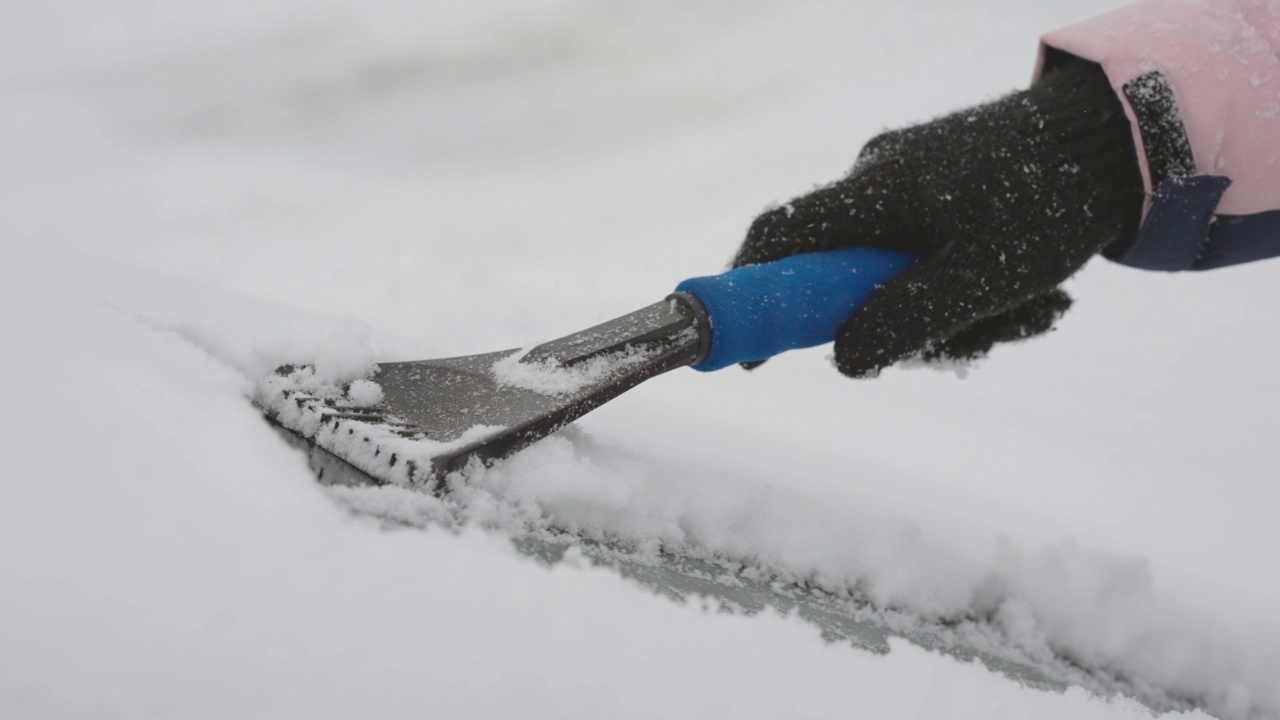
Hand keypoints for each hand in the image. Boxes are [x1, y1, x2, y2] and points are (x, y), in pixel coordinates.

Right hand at [733, 58, 1143, 377]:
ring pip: (901, 276)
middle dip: (907, 325)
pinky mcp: (944, 192)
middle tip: (972, 341)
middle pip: (850, 276)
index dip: (753, 295)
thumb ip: (905, 321)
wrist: (1120, 138)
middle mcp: (878, 182)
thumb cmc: (1050, 202)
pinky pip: (933, 258)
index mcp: (873, 191)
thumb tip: (841, 360)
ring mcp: (912, 185)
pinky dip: (972, 289)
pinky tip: (1036, 295)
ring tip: (1035, 310)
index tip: (752, 356)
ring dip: (959, 314)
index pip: (780, 237)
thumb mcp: (981, 278)